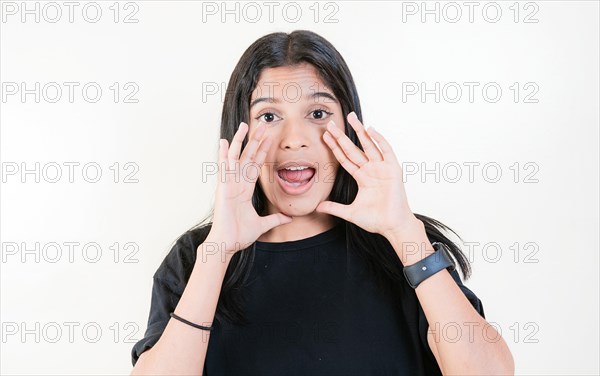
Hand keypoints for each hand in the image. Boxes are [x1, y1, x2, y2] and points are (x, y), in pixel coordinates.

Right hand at [207, 122, 291, 257]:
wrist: (227, 244)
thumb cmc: (239, 235)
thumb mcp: (263, 224)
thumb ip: (276, 219)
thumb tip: (289, 217)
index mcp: (245, 189)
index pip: (256, 165)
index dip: (262, 151)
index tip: (270, 139)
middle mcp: (237, 183)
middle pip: (248, 157)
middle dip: (255, 141)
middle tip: (262, 126)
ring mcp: (229, 184)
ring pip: (236, 157)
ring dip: (241, 141)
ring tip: (245, 125)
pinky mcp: (223, 188)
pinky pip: (223, 168)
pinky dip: (223, 154)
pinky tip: (225, 141)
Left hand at [316, 112, 420, 239]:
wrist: (392, 226)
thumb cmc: (376, 220)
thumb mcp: (350, 213)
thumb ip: (334, 208)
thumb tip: (317, 207)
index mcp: (362, 177)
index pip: (345, 158)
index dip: (335, 147)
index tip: (325, 136)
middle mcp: (371, 170)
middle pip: (353, 149)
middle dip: (342, 136)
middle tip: (331, 124)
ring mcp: (382, 168)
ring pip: (369, 146)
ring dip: (360, 131)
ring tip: (351, 118)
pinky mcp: (393, 170)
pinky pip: (386, 151)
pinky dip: (379, 140)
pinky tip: (370, 130)